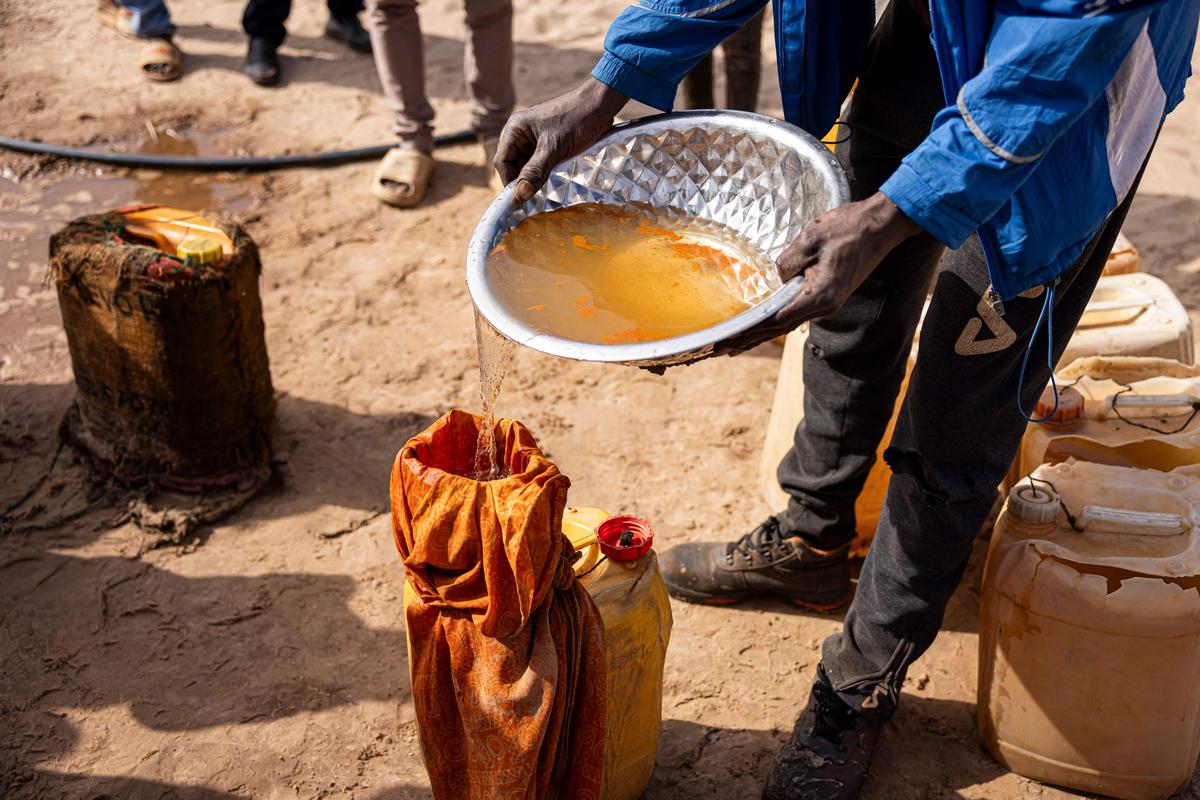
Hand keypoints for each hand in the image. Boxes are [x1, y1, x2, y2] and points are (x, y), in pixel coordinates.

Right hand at [494, 78, 629, 203]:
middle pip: (515, 166)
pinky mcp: (549, 145)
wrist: (600, 106)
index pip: (503, 162)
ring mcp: (536, 140)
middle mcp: (522, 134)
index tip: (520, 200)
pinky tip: (555, 182)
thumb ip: (535, 172)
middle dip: (524, 181)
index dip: (510, 181)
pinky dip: (546, 174)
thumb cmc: (576, 120)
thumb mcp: (554, 148)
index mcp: (516, 129)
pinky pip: (542, 165)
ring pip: (529, 167)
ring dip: (536, 179)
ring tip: (547, 190)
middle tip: (535, 199)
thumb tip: (519, 195)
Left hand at [716, 192, 921, 355]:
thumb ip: (787, 261)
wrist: (882, 225)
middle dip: (749, 339)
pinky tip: (763, 325)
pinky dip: (776, 320)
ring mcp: (828, 303)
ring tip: (737, 344)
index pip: (775, 320)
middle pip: (779, 328)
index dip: (749, 331)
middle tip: (721, 351)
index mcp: (819, 296)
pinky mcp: (829, 295)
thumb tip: (777, 277)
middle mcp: (824, 306)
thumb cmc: (849, 228)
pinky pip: (797, 311)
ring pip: (787, 322)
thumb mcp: (811, 238)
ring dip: (761, 333)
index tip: (728, 341)